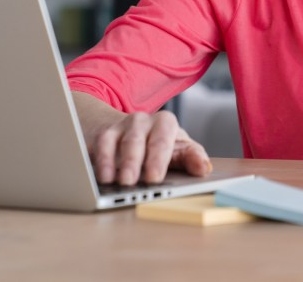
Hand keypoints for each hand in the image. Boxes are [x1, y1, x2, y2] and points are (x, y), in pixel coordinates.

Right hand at [72, 92, 211, 185]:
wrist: (132, 132)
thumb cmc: (161, 145)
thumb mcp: (180, 149)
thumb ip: (193, 157)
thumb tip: (204, 168)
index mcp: (165, 123)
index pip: (162, 140)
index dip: (158, 159)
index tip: (154, 178)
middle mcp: (142, 120)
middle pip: (137, 140)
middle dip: (133, 161)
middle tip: (131, 182)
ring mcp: (120, 126)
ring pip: (114, 140)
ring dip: (113, 161)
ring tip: (114, 181)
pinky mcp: (103, 135)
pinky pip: (99, 145)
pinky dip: (99, 161)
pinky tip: (101, 176)